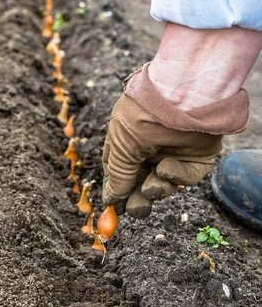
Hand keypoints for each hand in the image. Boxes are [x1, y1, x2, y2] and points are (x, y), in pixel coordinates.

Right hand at [102, 94, 222, 217]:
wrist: (182, 96)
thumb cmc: (143, 116)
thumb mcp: (121, 147)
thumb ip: (118, 175)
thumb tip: (110, 200)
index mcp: (126, 141)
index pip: (118, 170)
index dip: (116, 188)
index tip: (115, 206)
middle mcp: (150, 147)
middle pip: (141, 181)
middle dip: (137, 197)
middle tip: (136, 209)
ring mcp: (173, 151)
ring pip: (163, 183)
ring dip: (155, 189)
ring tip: (151, 188)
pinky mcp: (196, 156)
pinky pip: (184, 176)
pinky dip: (175, 176)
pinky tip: (166, 169)